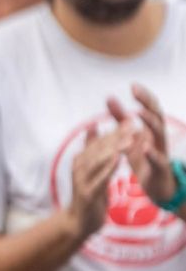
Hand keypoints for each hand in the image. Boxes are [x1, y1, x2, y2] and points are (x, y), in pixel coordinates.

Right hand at [65, 123, 127, 243]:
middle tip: (131, 124)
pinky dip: (109, 167)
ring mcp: (81, 180)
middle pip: (99, 148)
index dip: (114, 130)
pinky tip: (119, 159)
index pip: (99, 141)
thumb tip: (92, 126)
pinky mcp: (87, 193)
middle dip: (116, 135)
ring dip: (114, 148)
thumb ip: (91, 149)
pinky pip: (100, 178)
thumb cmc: (89, 194)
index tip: (129, 120)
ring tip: (128, 138)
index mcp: (80, 160)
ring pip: (99, 160)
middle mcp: (79, 167)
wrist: (79, 222)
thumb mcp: (90, 170)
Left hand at [107, 84, 175, 203]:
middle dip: (147, 102)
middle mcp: (158, 137)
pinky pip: (158, 160)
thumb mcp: (129, 136)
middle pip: (157, 115)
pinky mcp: (160, 168)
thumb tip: (109, 97)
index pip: (151, 107)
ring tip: (138, 113)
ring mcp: (161, 151)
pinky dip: (152, 153)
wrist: (157, 186)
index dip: (143, 96)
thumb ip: (120, 118)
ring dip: (150, 122)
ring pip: (160, 134)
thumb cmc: (142, 158)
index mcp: (151, 128)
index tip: (132, 85)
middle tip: (135, 91)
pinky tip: (144, 147)